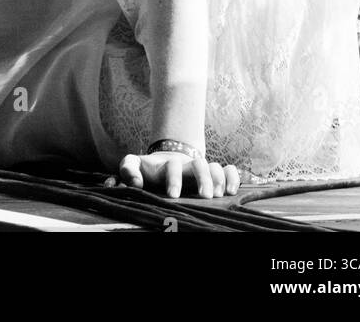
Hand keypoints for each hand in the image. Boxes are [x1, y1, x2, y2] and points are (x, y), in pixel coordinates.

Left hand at [108, 150, 240, 198]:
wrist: (166, 163)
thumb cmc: (149, 170)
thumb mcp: (134, 166)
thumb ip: (127, 169)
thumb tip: (129, 183)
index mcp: (167, 165)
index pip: (171, 166)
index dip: (173, 178)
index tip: (173, 196)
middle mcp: (186, 165)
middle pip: (198, 163)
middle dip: (202, 178)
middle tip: (203, 196)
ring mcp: (200, 168)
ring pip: (214, 166)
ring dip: (218, 179)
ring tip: (218, 195)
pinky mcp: (212, 174)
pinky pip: (228, 169)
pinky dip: (232, 177)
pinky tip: (232, 190)